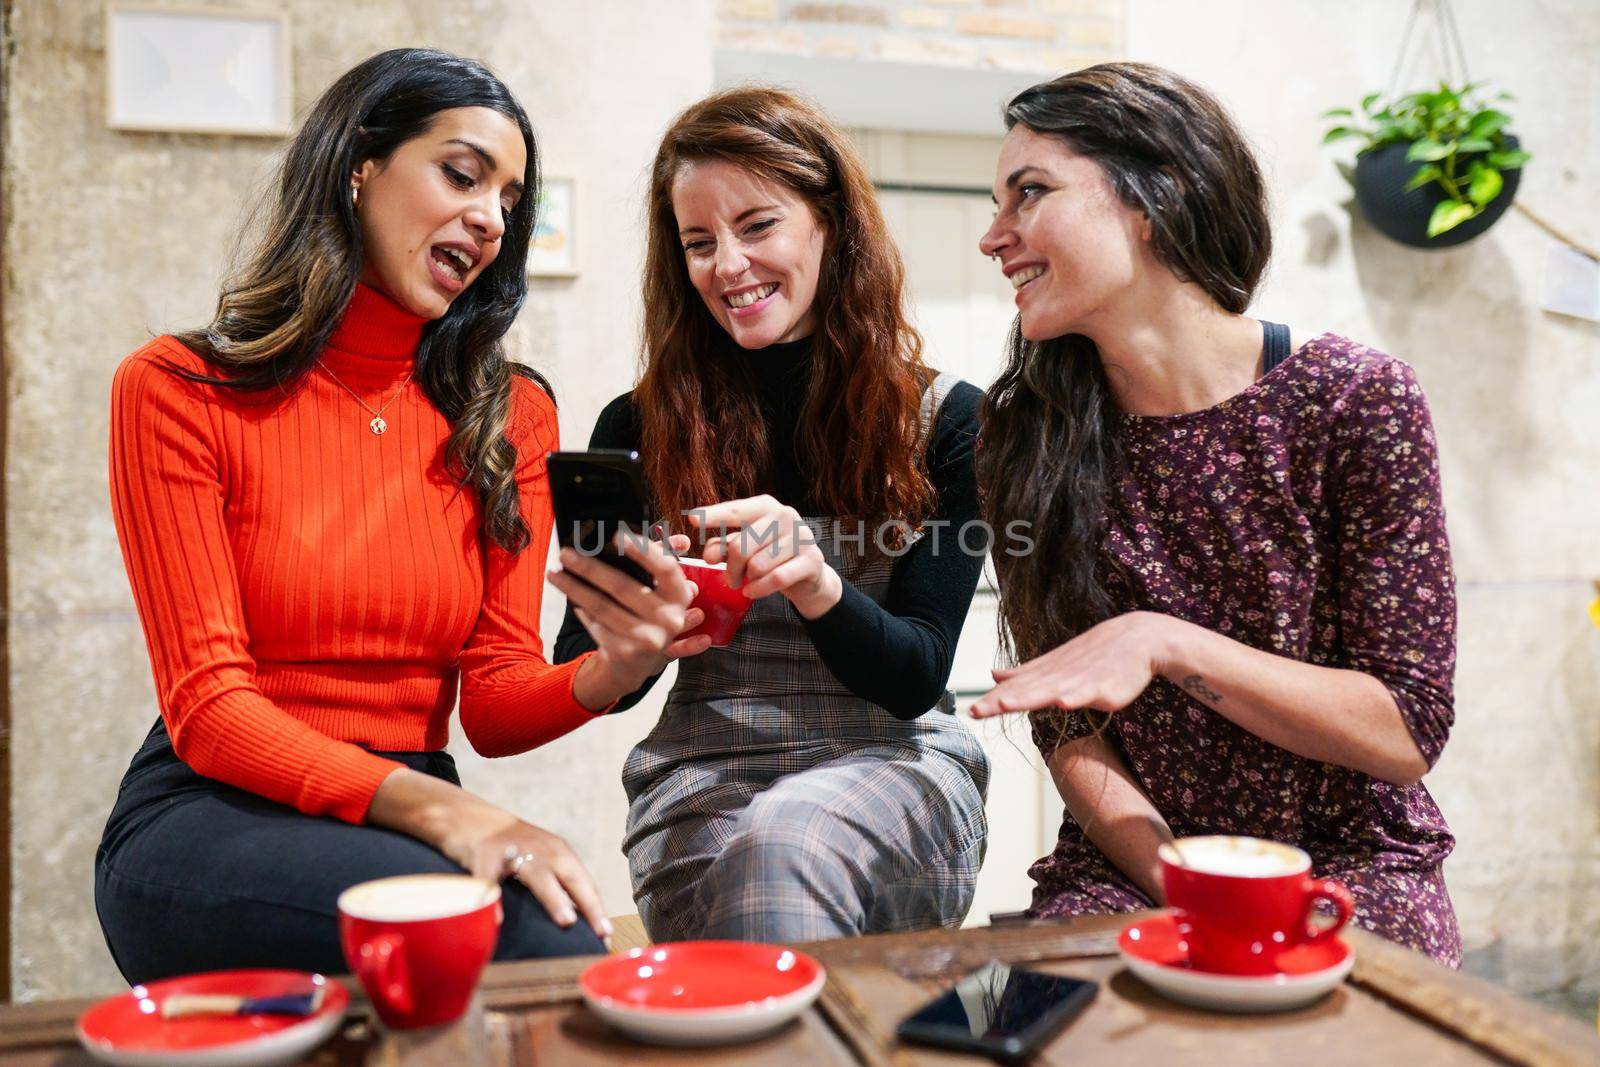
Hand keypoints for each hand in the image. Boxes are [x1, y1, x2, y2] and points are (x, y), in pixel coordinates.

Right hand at [439, 800, 610, 939]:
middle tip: (602, 930)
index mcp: (559, 853)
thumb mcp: (539, 859)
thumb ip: (556, 883)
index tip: (608, 934)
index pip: (584, 882)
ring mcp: (515, 850)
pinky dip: (495, 899)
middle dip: (589, 904)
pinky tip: (499, 919)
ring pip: (538, 875)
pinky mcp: (485, 855)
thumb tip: (575, 922)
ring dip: (555, 898)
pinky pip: (491, 880)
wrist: (470, 817)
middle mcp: (542, 849)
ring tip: (567, 922)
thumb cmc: (511, 848)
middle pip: (571, 876)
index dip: (597, 908)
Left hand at [550, 531, 711, 704]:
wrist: (640, 661)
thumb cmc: (647, 614)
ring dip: (574, 588)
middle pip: (622, 587)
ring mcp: (648, 639)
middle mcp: (669, 619)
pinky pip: (596, 625)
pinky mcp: (626, 652)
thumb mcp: (659, 593)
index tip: (617, 536)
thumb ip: (650, 563)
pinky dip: (581, 610)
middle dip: (589, 568)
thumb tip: (624, 533)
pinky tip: (571, 598)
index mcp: (680, 596)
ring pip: (602, 607)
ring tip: (555, 574)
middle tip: (566, 554)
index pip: (666, 569)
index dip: (643, 552)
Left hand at [690, 495, 841, 618]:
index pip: (735, 511)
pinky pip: (776, 578)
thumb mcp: (746, 548)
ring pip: (758, 565)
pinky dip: (759, 589)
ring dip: (747, 580)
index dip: (713, 516)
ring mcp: (802, 536)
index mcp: (766, 506)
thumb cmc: (771, 556)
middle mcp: (785, 515)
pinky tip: (752, 591)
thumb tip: (709, 555)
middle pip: (741, 546)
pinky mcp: (812, 559)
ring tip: (748, 582)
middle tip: (730, 579)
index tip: (692, 520)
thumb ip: (725, 546)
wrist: (808, 574)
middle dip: (731, 568)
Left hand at [969, 611, 1177, 718]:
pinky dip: (1077, 696)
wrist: (1139, 638)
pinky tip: (1063, 703)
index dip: (993, 700)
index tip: (970, 711)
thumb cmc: (1096, 653)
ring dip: (1029, 697)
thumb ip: (1026, 672)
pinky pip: (1089, 693)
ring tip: (1006, 704)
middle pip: (1026, 691)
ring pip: (1052, 691)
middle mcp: (1059, 676)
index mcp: (1047, 672)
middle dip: (1001, 701)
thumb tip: (994, 675)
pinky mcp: (1106, 688)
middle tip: (975, 711)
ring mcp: (1082, 681)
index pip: (1015, 688)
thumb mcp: (1057, 662)